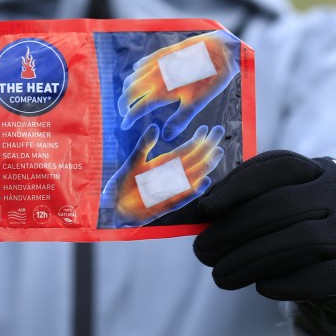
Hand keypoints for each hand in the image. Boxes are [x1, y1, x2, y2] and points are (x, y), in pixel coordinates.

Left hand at [100, 123, 225, 226]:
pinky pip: (185, 197)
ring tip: (218, 151)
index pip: (185, 150)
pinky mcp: (168, 204)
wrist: (115, 207)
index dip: (196, 139)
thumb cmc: (123, 184)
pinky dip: (194, 190)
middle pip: (194, 160)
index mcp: (164, 164)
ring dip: (206, 164)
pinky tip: (204, 181)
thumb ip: (144, 145)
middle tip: (219, 131)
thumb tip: (155, 127)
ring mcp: (172, 189)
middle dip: (207, 146)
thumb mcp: (133, 162)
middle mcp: (172, 176)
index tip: (205, 127)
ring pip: (194, 176)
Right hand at [118, 30, 239, 139]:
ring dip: (128, 89)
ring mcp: (157, 63)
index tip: (124, 125)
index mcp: (161, 91)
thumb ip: (179, 120)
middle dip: (123, 103)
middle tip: (123, 112)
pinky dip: (136, 72)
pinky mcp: (162, 53)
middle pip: (129, 91)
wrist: (218, 50)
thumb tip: (165, 136)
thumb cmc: (209, 79)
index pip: (137, 108)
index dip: (128, 118)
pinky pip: (142, 63)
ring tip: (129, 97)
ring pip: (133, 77)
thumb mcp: (196, 103)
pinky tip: (137, 74)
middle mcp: (154, 76)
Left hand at [193, 151, 335, 335]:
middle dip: (233, 230)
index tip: (205, 208)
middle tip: (202, 251)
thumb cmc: (322, 235)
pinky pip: (317, 277)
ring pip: (296, 241)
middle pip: (280, 206)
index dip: (237, 184)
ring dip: (249, 260)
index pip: (278, 165)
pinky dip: (284, 282)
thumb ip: (261, 205)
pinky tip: (261, 286)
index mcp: (324, 170)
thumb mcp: (301, 208)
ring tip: (220, 275)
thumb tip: (204, 216)